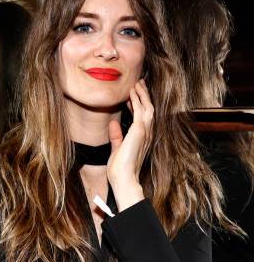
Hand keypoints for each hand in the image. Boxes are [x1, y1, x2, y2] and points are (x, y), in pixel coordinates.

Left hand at [107, 79, 153, 210]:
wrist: (123, 179)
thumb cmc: (120, 169)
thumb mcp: (117, 148)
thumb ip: (116, 136)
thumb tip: (113, 123)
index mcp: (142, 138)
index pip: (142, 117)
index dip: (138, 104)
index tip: (132, 95)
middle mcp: (147, 134)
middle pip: (149, 109)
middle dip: (144, 95)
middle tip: (139, 83)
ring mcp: (145, 132)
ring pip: (147, 107)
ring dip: (142, 94)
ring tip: (137, 83)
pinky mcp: (139, 131)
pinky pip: (140, 111)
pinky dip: (136, 100)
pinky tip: (131, 92)